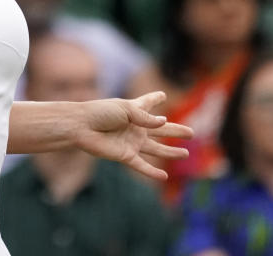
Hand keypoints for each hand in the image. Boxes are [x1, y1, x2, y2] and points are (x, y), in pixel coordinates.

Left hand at [72, 92, 191, 179]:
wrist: (81, 126)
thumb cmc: (101, 112)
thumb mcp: (126, 110)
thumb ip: (146, 118)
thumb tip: (164, 122)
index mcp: (134, 110)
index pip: (148, 103)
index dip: (155, 98)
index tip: (162, 95)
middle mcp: (135, 127)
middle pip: (160, 129)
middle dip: (175, 131)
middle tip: (191, 132)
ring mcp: (131, 142)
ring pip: (156, 149)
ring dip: (170, 152)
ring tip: (185, 153)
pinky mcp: (125, 155)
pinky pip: (142, 166)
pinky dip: (152, 172)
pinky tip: (164, 177)